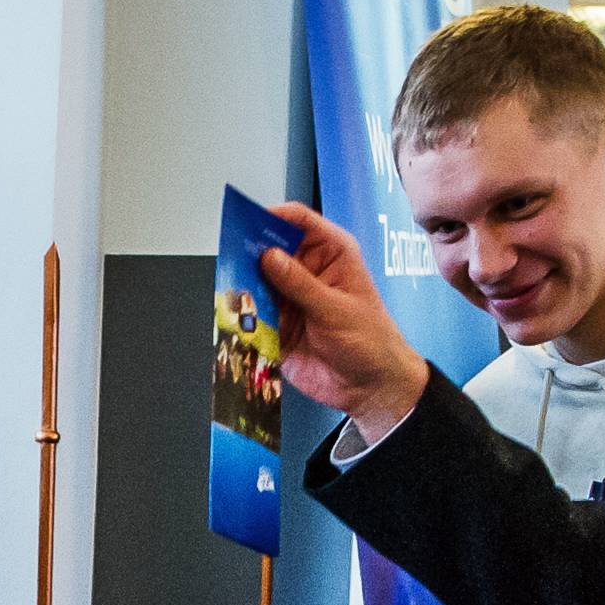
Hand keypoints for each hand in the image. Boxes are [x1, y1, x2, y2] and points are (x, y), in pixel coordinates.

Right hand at [256, 200, 429, 441]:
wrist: (370, 387)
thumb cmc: (371, 342)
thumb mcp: (336, 309)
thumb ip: (300, 284)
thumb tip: (269, 257)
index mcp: (331, 253)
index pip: (298, 221)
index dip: (273, 216)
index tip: (248, 221)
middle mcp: (308, 270)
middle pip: (270, 248)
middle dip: (250, 252)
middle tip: (232, 258)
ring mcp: (291, 296)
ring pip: (257, 280)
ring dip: (244, 285)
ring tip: (233, 291)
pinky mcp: (278, 323)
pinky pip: (254, 312)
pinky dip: (244, 314)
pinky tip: (238, 316)